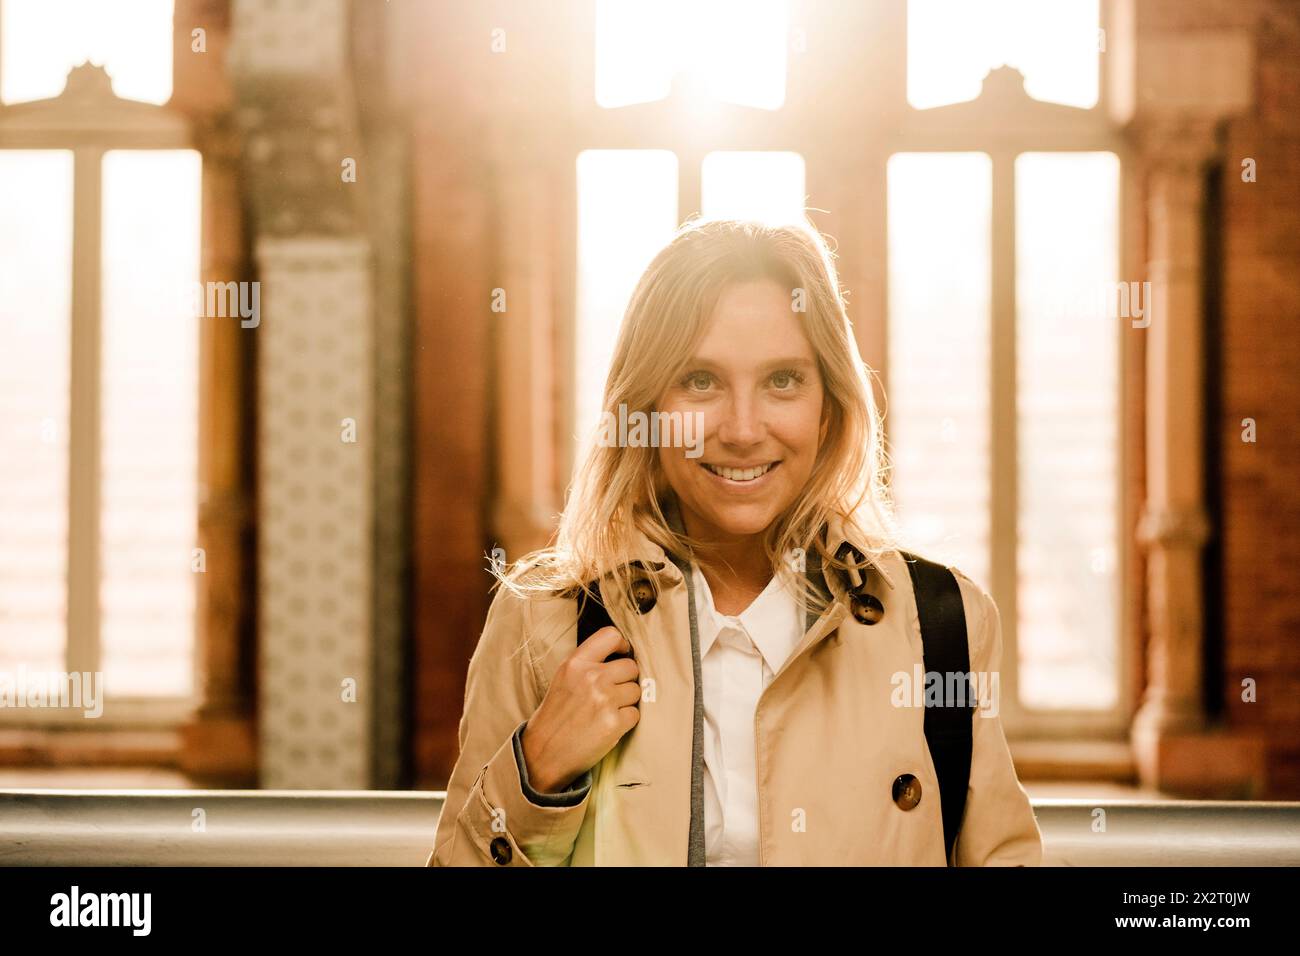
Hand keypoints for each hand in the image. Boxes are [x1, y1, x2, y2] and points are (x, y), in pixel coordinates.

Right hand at [520, 626, 640, 792]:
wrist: (543, 753)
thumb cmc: (554, 716)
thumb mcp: (563, 679)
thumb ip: (588, 664)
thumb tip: (622, 655)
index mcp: (575, 663)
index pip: (611, 635)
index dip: (623, 645)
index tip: (624, 654)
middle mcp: (591, 677)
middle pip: (631, 666)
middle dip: (626, 680)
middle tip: (612, 694)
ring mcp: (604, 699)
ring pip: (636, 690)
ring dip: (627, 702)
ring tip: (607, 712)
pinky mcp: (614, 723)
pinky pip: (635, 714)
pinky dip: (626, 721)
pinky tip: (609, 726)